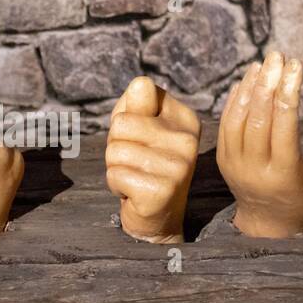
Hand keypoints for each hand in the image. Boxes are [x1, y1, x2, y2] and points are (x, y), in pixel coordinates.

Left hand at [105, 76, 200, 243]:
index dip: (127, 117)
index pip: (140, 92)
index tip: (143, 139)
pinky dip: (116, 185)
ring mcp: (178, 166)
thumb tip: (140, 83)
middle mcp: (187, 140)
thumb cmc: (144, 168)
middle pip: (122, 123)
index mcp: (186, 119)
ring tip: (135, 178)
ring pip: (115, 150)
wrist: (158, 219)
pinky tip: (134, 193)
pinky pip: (115, 174)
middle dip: (116, 145)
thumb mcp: (140, 130)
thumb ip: (136, 105)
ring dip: (115, 167)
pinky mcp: (162, 190)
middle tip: (136, 164)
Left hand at [217, 51, 302, 238]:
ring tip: (263, 63)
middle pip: (258, 120)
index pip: (284, 130)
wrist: (263, 224)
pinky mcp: (223, 157)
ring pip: (238, 119)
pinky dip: (234, 99)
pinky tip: (246, 79)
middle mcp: (254, 168)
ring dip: (250, 87)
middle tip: (278, 57)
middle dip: (268, 85)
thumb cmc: (300, 204)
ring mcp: (234, 162)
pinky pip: (226, 124)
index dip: (289, 96)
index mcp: (282, 176)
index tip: (296, 69)